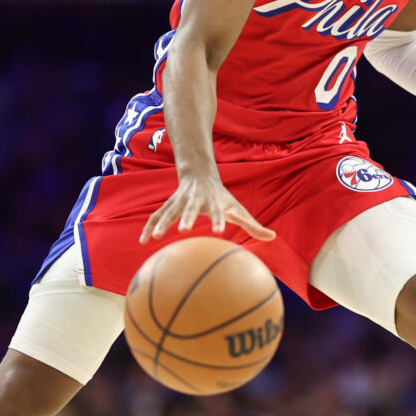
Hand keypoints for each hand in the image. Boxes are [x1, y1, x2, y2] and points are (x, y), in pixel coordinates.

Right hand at [139, 172, 275, 242]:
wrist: (199, 174)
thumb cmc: (221, 197)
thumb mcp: (238, 209)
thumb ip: (253, 225)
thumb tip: (273, 237)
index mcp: (213, 202)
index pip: (217, 212)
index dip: (218, 220)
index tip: (219, 231)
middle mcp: (195, 200)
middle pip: (190, 209)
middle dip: (187, 218)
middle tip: (183, 230)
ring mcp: (179, 202)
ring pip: (168, 211)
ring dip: (162, 223)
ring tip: (155, 238)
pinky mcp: (168, 205)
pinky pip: (156, 216)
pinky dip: (149, 226)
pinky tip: (142, 241)